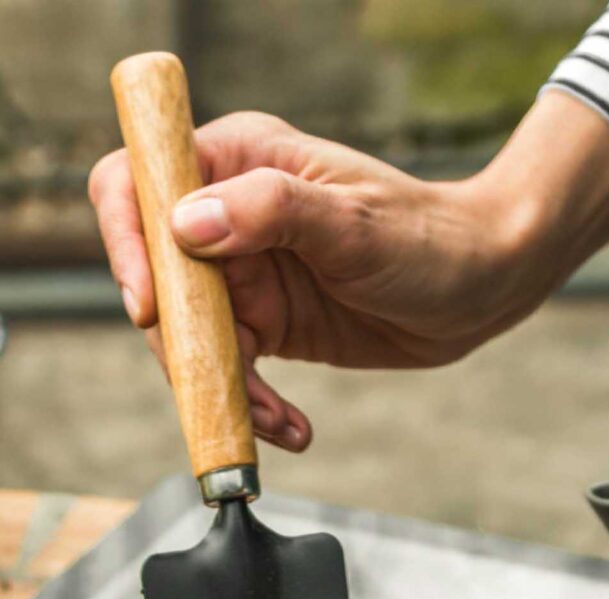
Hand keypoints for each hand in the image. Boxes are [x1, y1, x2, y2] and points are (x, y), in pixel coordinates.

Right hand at [88, 92, 608, 449]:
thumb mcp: (353, 224)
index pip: (138, 182)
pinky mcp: (266, 324)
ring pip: (189, 337)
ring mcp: (244, 272)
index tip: (152, 303)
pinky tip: (291, 428)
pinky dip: (251, 409)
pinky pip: (231, 373)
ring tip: (274, 420)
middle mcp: (230, 214)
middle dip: (181, 343)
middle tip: (224, 384)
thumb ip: (271, 213)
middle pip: (156, 277)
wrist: (481, 289)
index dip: (127, 241)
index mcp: (239, 160)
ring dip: (221, 389)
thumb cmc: (429, 238)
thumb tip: (188, 223)